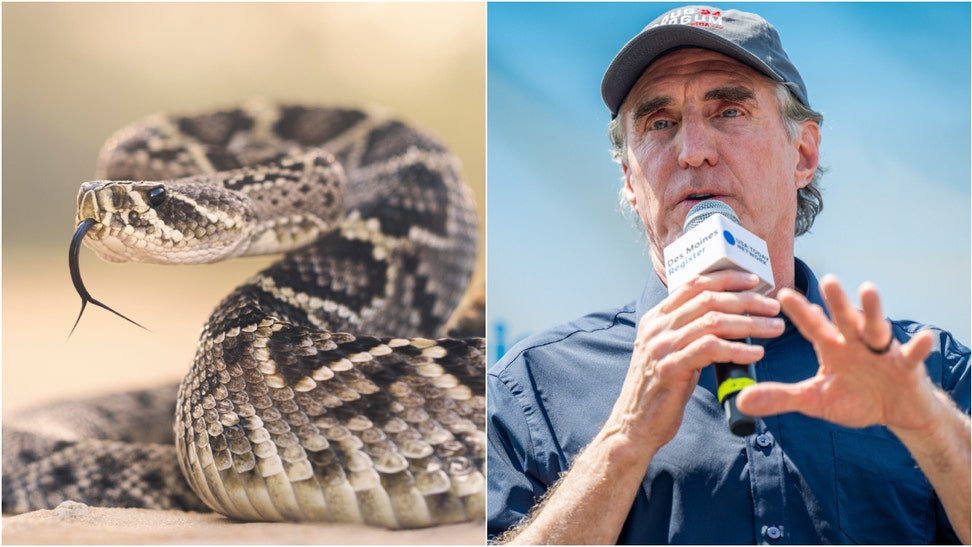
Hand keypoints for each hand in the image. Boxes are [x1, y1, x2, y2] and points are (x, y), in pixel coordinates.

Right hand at [609, 270, 784, 452]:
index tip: (753, 280)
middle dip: (746, 300)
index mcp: (656, 318)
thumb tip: (729, 320)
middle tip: (773, 307)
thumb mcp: (671, 352)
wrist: (635, 424)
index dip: (726, 279)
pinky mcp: (670, 368)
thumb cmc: (661, 390)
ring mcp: (661, 347)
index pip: (693, 284)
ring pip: (713, 321)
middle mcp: (656, 327)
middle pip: (708, 300)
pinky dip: (738, 349)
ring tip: (774, 328)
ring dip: (750, 323)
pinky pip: (711, 349)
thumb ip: (690, 333)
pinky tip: (756, 352)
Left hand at [737, 275, 938, 431]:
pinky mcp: (907, 366)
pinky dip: (918, 346)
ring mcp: (882, 351)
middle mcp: (855, 342)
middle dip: (835, 301)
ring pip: (876, 328)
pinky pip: (912, 355)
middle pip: (843, 319)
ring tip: (868, 289)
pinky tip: (924, 336)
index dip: (799, 312)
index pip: (812, 326)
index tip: (782, 294)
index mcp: (832, 347)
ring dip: (872, 310)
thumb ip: (780, 396)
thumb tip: (740, 400)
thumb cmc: (855, 398)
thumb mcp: (814, 400)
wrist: (895, 412)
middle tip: (826, 279)